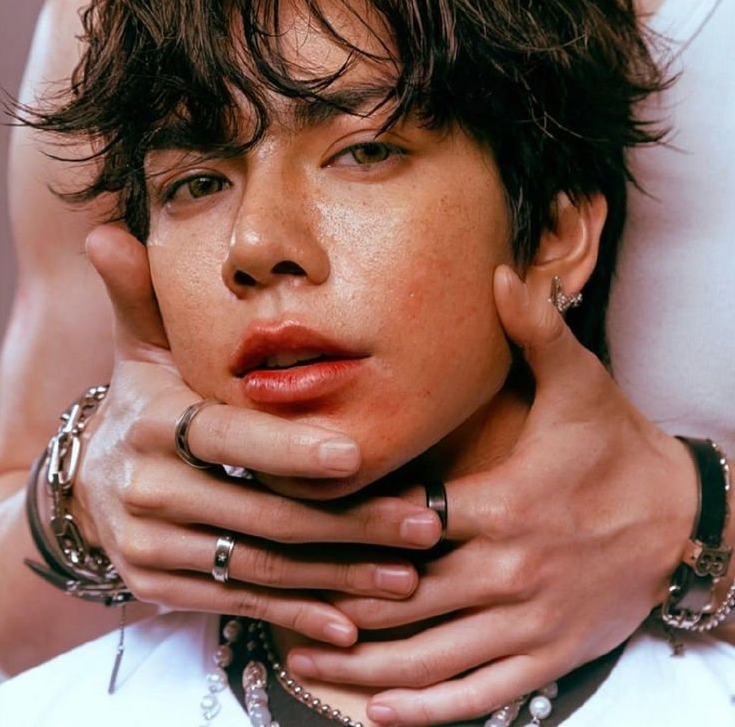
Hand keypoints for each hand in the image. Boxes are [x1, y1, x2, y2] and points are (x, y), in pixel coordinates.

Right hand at [75, 225, 441, 644]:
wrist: (83, 485)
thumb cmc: (139, 407)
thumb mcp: (136, 352)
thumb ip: (139, 298)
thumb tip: (107, 230)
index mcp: (151, 424)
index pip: (225, 437)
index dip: (287, 447)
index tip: (355, 450)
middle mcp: (147, 491)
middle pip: (259, 511)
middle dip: (346, 522)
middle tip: (423, 522)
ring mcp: (153, 547)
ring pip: (258, 565)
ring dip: (337, 575)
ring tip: (409, 573)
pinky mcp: (161, 587)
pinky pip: (237, 603)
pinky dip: (294, 613)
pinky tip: (350, 622)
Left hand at [285, 265, 697, 723]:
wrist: (683, 519)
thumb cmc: (619, 449)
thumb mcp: (582, 384)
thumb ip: (535, 330)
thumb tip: (497, 271)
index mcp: (505, 503)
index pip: (406, 521)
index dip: (346, 529)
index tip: (291, 528)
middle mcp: (509, 568)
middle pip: (404, 595)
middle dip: (334, 602)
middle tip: (271, 602)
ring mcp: (528, 621)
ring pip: (430, 656)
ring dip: (361, 666)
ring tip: (301, 660)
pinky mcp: (548, 657)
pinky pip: (478, 695)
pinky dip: (425, 710)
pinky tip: (378, 714)